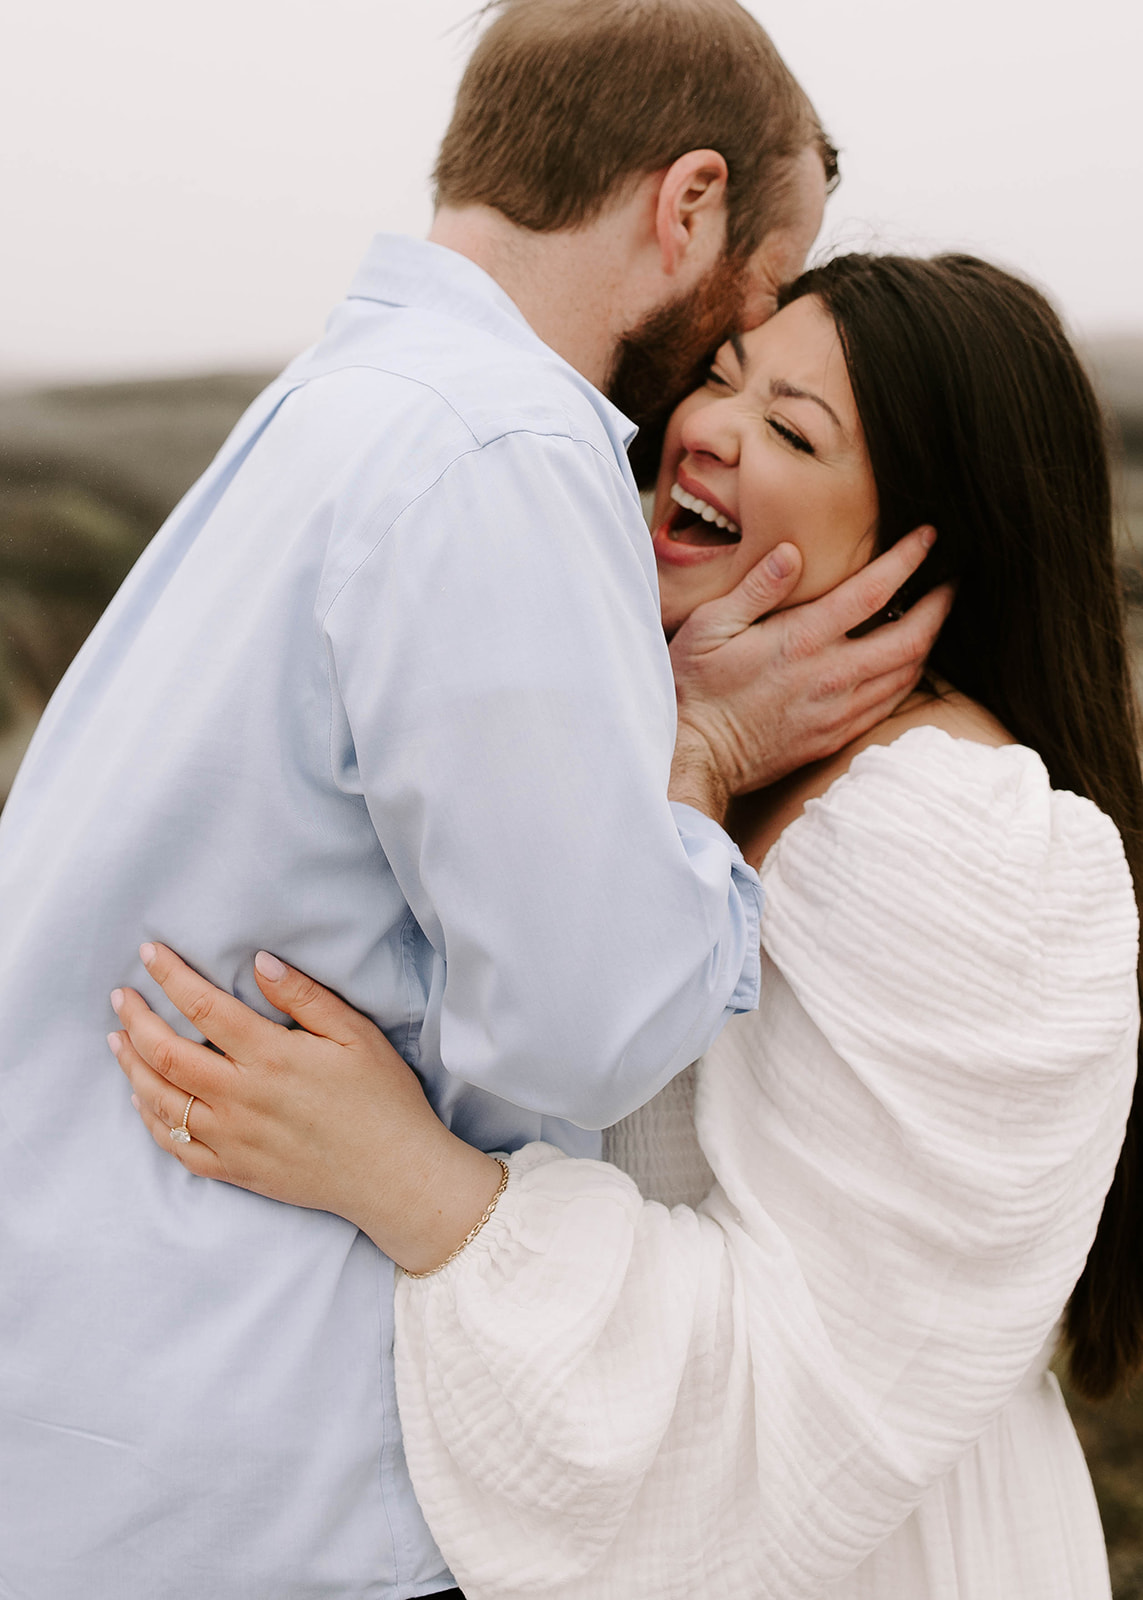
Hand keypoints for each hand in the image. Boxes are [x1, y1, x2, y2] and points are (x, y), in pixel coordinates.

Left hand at [109, 943, 502, 1272]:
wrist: (394, 1176)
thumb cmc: (383, 1100)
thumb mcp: (357, 1036)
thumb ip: (305, 997)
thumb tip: (260, 961)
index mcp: (272, 1058)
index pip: (204, 1006)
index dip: (170, 976)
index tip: (149, 954)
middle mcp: (242, 1098)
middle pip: (166, 1053)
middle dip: (136, 1019)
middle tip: (120, 996)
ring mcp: (233, 1139)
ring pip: (160, 1100)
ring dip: (131, 1066)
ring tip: (118, 1040)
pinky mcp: (234, 1170)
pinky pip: (175, 1147)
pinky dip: (151, 1119)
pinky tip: (143, 1098)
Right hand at [668, 527, 951, 816]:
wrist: (696, 755)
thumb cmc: (697, 685)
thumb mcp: (710, 625)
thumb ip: (757, 587)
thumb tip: (793, 551)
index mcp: (802, 640)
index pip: (874, 591)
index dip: (908, 559)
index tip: (929, 537)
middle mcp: (831, 676)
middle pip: (911, 637)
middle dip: (940, 605)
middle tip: (951, 582)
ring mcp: (838, 710)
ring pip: (908, 673)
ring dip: (928, 641)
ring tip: (933, 617)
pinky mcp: (836, 735)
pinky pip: (890, 703)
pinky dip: (908, 676)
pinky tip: (905, 662)